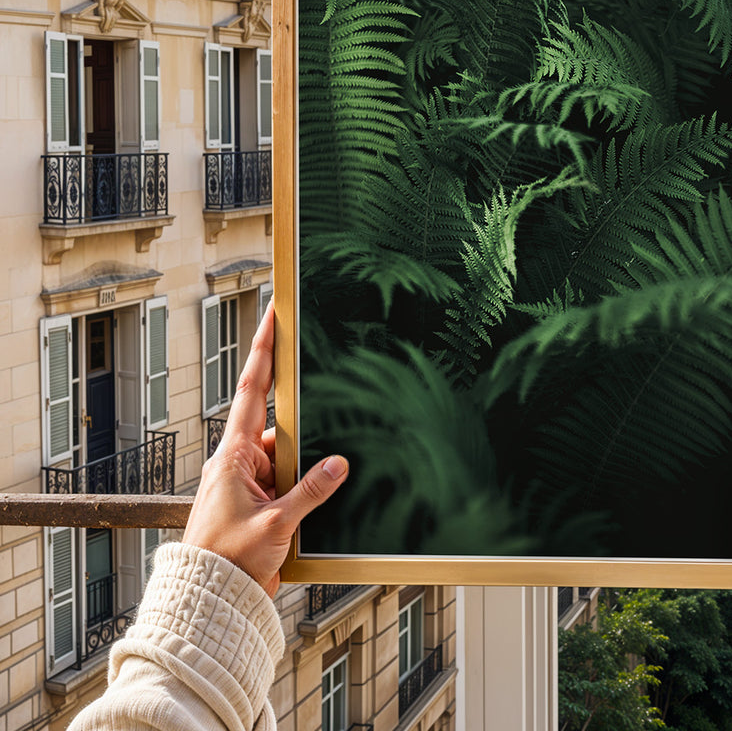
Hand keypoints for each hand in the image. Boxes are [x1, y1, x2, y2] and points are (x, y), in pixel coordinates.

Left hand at [182, 299, 347, 595]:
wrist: (208, 601)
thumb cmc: (227, 562)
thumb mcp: (275, 524)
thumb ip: (310, 491)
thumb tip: (339, 463)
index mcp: (233, 454)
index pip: (253, 389)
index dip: (265, 349)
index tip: (274, 314)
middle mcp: (237, 461)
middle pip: (279, 423)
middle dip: (305, 420)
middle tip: (327, 394)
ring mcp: (246, 481)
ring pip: (287, 455)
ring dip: (306, 465)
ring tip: (313, 488)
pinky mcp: (257, 502)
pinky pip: (288, 480)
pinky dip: (305, 485)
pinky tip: (318, 498)